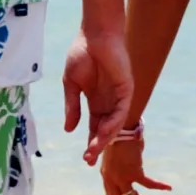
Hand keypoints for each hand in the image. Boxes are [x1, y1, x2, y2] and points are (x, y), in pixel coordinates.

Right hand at [62, 26, 133, 161]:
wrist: (94, 34)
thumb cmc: (81, 53)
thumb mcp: (71, 84)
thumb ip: (72, 106)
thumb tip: (69, 129)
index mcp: (95, 100)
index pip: (94, 126)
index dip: (90, 141)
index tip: (84, 158)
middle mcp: (108, 101)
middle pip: (104, 129)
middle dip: (97, 145)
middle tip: (88, 160)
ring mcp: (118, 96)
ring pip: (114, 123)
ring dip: (105, 137)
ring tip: (94, 149)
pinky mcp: (126, 88)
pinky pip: (122, 109)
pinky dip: (113, 121)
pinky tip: (104, 131)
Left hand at [98, 131, 170, 194]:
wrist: (122, 128)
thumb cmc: (118, 137)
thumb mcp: (113, 155)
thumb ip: (116, 166)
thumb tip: (124, 169)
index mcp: (106, 175)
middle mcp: (112, 179)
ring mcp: (122, 177)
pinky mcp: (134, 172)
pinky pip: (148, 184)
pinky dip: (158, 187)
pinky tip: (168, 187)